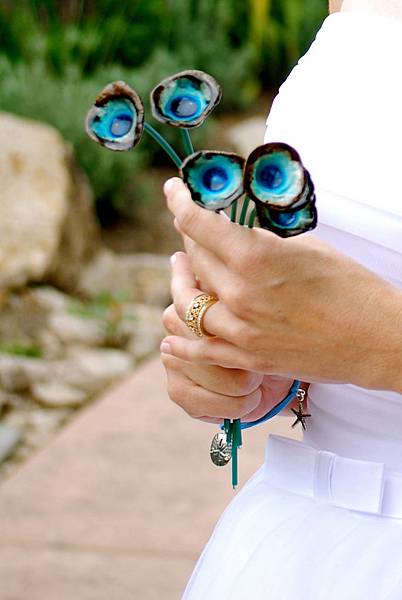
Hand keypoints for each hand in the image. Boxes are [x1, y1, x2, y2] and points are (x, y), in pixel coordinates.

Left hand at [162, 178, 401, 392]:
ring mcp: (242, 331)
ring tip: (181, 273)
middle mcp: (241, 294)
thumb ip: (263, 243)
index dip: (181, 203)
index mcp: (256, 258)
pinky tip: (169, 338)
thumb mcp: (307, 248)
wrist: (377, 339)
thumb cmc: (352, 288)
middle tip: (190, 231)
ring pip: (188, 305)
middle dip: (190, 239)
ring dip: (182, 284)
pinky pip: (201, 350)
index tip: (174, 192)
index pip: (200, 224)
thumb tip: (237, 238)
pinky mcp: (249, 358)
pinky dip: (182, 343)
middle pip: (195, 259)